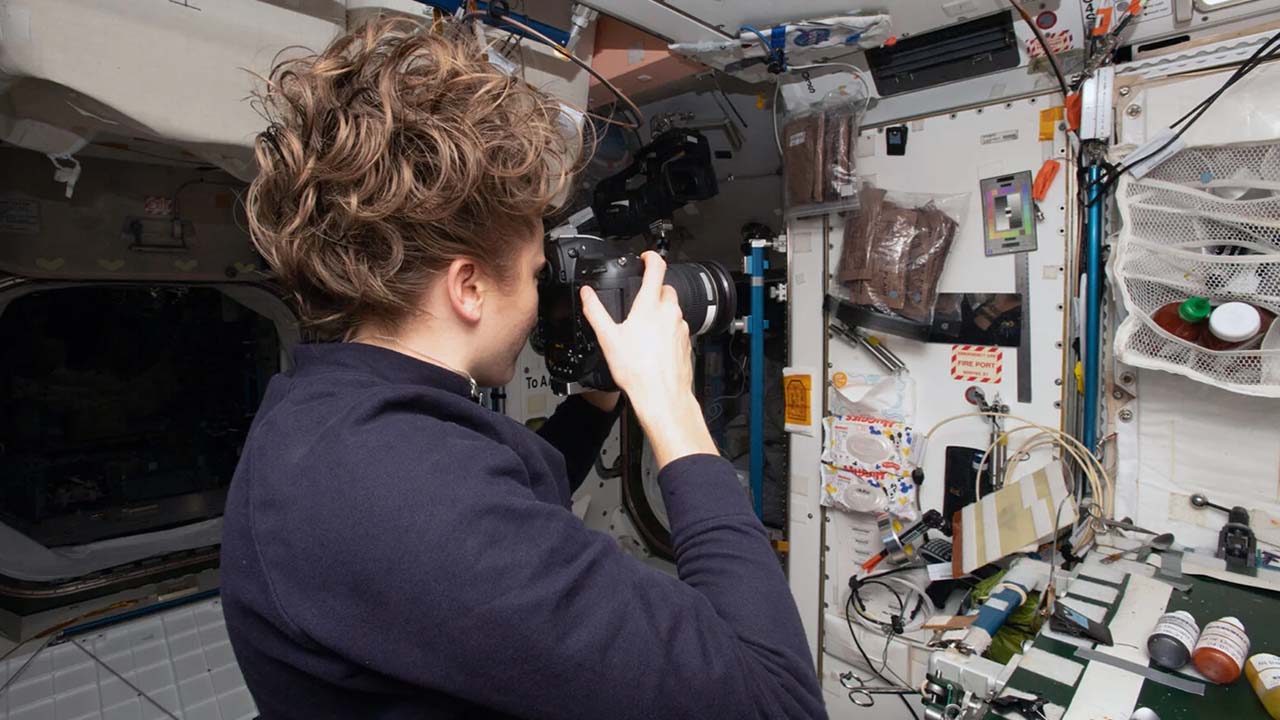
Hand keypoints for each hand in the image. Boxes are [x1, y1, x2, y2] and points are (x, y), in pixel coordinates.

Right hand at [580, 252, 716, 467]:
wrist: (662, 396)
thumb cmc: (637, 370)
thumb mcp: (608, 338)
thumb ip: (596, 311)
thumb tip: (586, 294)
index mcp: (650, 305)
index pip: (656, 268)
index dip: (651, 257)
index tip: (646, 257)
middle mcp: (670, 312)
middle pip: (665, 288)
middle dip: (654, 289)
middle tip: (639, 301)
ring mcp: (681, 327)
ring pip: (673, 309)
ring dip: (661, 311)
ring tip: (644, 329)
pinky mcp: (687, 342)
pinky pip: (678, 328)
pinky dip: (668, 329)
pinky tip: (655, 345)